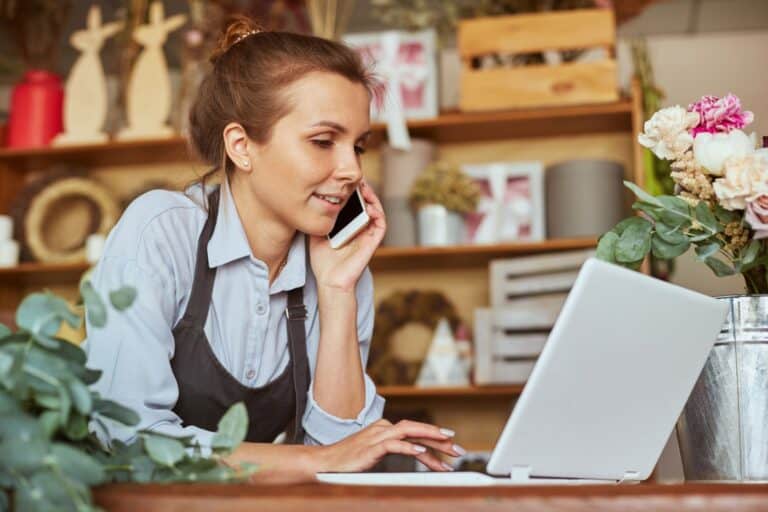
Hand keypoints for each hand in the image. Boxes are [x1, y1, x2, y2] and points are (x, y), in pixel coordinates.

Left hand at [309, 180, 385, 291]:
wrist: (329, 280)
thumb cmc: (323, 261)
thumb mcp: (316, 232)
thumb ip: (318, 218)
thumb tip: (310, 201)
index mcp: (349, 225)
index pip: (354, 203)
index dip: (352, 190)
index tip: (343, 178)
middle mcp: (360, 228)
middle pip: (366, 202)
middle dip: (362, 188)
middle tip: (354, 177)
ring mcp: (368, 234)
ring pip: (376, 209)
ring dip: (371, 196)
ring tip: (363, 185)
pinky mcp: (374, 241)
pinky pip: (381, 222)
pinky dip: (377, 211)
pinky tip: (368, 204)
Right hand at [311, 419, 462, 472]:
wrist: (324, 463)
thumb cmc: (348, 461)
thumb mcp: (375, 454)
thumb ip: (394, 450)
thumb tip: (417, 454)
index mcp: (385, 429)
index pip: (416, 432)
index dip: (436, 439)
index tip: (453, 448)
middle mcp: (384, 429)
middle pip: (417, 430)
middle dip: (440, 438)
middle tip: (459, 449)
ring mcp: (377, 437)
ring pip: (410, 432)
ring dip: (431, 439)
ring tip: (448, 446)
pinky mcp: (371, 448)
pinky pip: (394, 445)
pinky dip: (409, 448)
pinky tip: (422, 453)